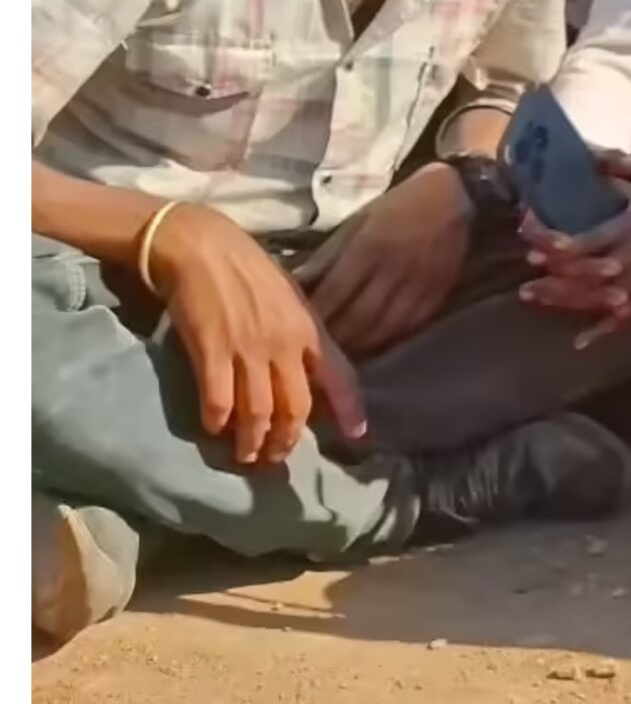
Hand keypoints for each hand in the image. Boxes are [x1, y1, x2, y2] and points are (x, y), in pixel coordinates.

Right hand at [153, 203, 368, 464]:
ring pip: (257, 413)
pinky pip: (219, 401)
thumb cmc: (246, 266)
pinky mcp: (211, 352)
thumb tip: (307, 363)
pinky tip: (214, 428)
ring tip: (246, 455)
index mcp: (309, 328)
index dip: (350, 408)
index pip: (340, 375)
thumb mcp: (290, 295)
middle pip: (296, 408)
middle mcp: (284, 344)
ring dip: (252, 442)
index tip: (357, 435)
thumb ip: (301, 330)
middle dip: (287, 440)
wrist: (201, 245)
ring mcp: (248, 350)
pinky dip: (217, 421)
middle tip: (275, 458)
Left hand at [294, 163, 474, 356]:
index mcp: (369, 248)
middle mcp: (394, 270)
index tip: (294, 329)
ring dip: (359, 346)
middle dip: (334, 338)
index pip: (335, 293)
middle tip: (313, 350)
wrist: (455, 196)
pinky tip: (372, 345)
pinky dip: (387, 340)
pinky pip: (409, 327)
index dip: (314, 316)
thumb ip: (329, 257)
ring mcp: (419, 285)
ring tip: (340, 354)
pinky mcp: (438, 295)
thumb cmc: (397, 206)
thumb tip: (299, 285)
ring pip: (383, 329)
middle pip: (358, 318)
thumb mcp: (357, 222)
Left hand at [517, 154, 630, 347]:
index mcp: (628, 226)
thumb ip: (611, 187)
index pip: (584, 239)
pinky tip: (580, 342)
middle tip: (527, 285)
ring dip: (565, 301)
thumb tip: (577, 172)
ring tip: (538, 301)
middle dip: (553, 280)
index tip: (534, 250)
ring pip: (597, 298)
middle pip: (584, 273)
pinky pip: (625, 320)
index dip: (556, 247)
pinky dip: (602, 332)